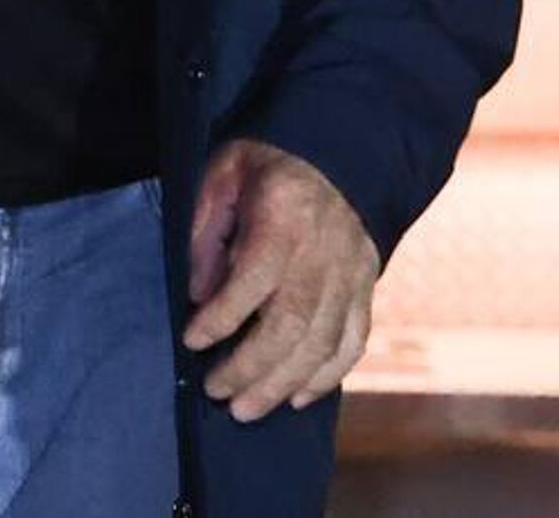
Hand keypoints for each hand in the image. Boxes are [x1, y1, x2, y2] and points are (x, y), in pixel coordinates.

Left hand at [181, 139, 376, 421]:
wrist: (338, 150)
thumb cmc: (267, 161)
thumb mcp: (222, 176)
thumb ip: (208, 233)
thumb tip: (199, 295)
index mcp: (282, 222)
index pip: (250, 283)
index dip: (220, 319)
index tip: (192, 340)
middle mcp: (322, 256)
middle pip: (289, 327)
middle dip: (250, 368)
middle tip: (218, 392)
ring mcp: (350, 276)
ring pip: (321, 345)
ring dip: (283, 384)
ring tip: (247, 408)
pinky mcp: (366, 288)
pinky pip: (353, 342)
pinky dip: (328, 376)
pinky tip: (299, 397)